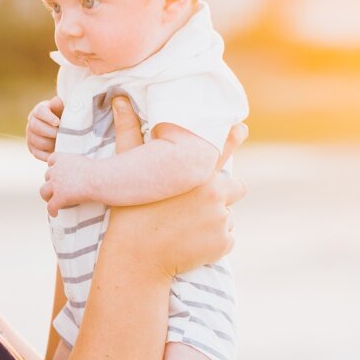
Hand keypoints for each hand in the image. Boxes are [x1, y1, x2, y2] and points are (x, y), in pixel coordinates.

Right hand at [25, 97, 62, 162]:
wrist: (65, 131)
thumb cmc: (66, 119)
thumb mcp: (65, 111)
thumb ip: (60, 107)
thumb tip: (56, 100)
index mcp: (39, 111)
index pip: (40, 111)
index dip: (48, 117)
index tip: (58, 122)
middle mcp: (32, 122)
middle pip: (36, 127)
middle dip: (50, 132)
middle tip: (62, 134)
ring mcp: (30, 136)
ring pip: (37, 141)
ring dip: (50, 143)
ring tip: (61, 143)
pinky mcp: (32, 149)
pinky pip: (38, 153)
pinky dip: (48, 154)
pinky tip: (57, 152)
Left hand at [39, 154, 96, 211]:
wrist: (100, 179)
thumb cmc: (99, 171)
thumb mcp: (84, 161)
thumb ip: (77, 163)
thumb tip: (81, 168)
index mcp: (63, 159)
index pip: (52, 159)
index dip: (52, 165)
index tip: (55, 169)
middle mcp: (56, 170)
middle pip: (47, 175)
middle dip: (51, 181)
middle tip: (56, 188)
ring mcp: (56, 184)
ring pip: (44, 191)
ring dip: (46, 196)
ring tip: (51, 200)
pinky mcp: (60, 197)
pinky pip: (51, 206)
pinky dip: (52, 210)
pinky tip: (55, 214)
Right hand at [102, 96, 243, 281]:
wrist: (135, 261)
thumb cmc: (129, 214)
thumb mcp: (128, 172)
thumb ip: (128, 133)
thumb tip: (119, 98)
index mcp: (198, 174)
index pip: (226, 148)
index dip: (234, 137)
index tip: (240, 128)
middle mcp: (217, 193)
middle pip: (234, 188)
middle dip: (221, 193)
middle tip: (198, 202)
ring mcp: (222, 220)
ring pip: (225, 215)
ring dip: (211, 219)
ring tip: (182, 228)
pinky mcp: (224, 244)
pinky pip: (224, 239)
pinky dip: (210, 241)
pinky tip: (187, 243)